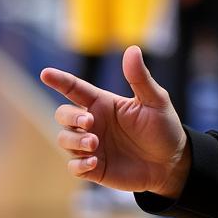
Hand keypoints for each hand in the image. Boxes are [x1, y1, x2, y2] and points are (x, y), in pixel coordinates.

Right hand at [40, 46, 190, 197]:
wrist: (172, 162)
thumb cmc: (163, 127)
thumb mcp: (155, 100)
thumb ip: (140, 78)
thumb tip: (132, 49)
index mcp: (104, 103)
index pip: (75, 89)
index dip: (59, 80)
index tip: (45, 73)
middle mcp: (94, 123)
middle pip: (62, 114)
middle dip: (69, 116)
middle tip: (89, 122)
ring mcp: (92, 146)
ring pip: (64, 140)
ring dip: (74, 141)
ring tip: (94, 143)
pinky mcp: (95, 168)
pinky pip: (74, 166)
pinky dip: (79, 164)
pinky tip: (94, 162)